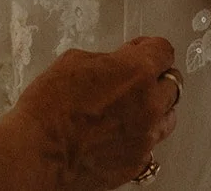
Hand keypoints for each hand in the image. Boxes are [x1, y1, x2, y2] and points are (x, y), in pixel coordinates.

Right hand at [8, 37, 181, 190]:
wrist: (37, 154)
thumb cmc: (48, 108)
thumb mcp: (74, 62)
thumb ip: (107, 60)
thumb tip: (116, 64)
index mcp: (137, 72)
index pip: (164, 51)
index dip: (149, 48)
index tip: (138, 51)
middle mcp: (149, 104)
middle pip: (173, 84)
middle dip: (156, 78)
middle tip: (136, 80)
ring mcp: (146, 136)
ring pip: (167, 117)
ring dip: (155, 109)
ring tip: (131, 110)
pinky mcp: (136, 163)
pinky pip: (150, 146)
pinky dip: (139, 138)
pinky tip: (119, 134)